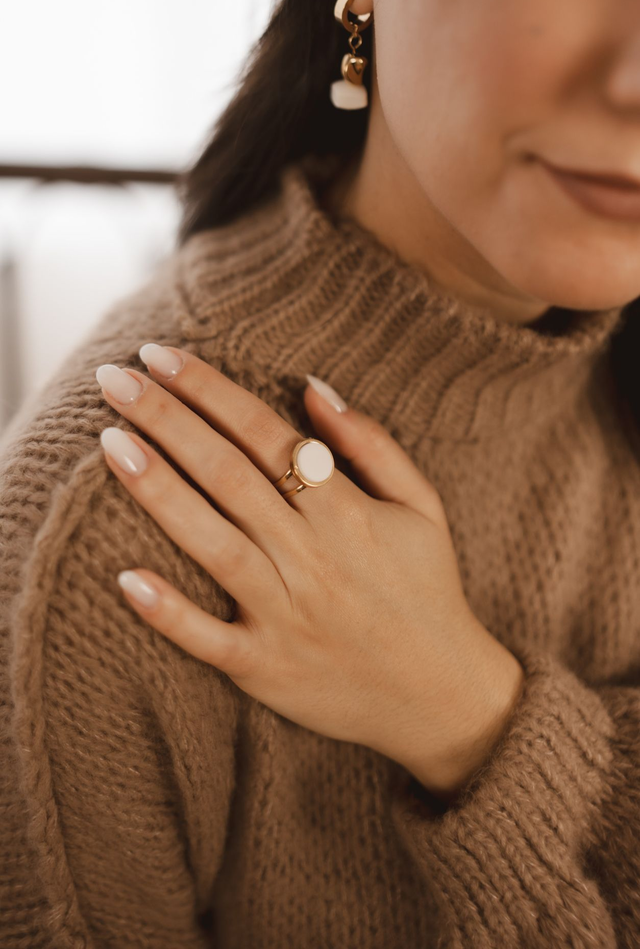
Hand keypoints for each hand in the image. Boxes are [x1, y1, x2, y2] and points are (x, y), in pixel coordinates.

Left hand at [96, 345, 522, 798]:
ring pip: (213, 544)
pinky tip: (126, 579)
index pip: (266, 435)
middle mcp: (311, 559)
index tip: (160, 355)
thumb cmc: (428, 589)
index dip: (210, 390)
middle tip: (112, 378)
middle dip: (167, 420)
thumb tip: (312, 387)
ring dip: (158, 492)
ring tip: (111, 443)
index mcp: (347, 514)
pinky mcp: (265, 668)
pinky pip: (209, 641)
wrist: (443, 698)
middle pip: (229, 475)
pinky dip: (169, 613)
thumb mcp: (422, 506)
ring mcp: (286, 616)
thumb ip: (371, 445)